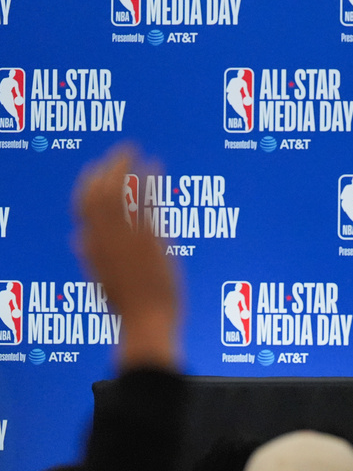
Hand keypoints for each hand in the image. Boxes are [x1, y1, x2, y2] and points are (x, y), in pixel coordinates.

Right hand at [74, 144, 179, 368]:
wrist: (147, 321)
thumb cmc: (126, 308)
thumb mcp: (100, 281)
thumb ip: (91, 257)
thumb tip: (78, 239)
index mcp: (91, 247)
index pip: (83, 206)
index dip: (87, 184)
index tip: (95, 168)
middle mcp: (105, 238)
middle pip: (101, 192)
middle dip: (109, 166)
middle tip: (121, 149)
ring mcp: (128, 237)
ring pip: (122, 191)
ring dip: (128, 166)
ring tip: (135, 150)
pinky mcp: (150, 239)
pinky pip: (147, 201)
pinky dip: (149, 180)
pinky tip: (156, 165)